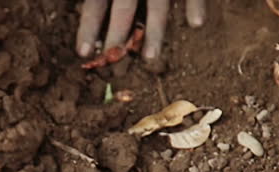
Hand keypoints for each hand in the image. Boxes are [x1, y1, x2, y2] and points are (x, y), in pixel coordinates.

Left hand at [76, 0, 205, 60]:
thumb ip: (103, 0)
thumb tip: (95, 30)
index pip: (96, 4)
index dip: (89, 27)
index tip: (82, 52)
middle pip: (125, 6)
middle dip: (117, 32)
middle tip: (112, 57)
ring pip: (158, 5)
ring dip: (154, 31)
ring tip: (149, 57)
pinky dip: (195, 5)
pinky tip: (195, 24)